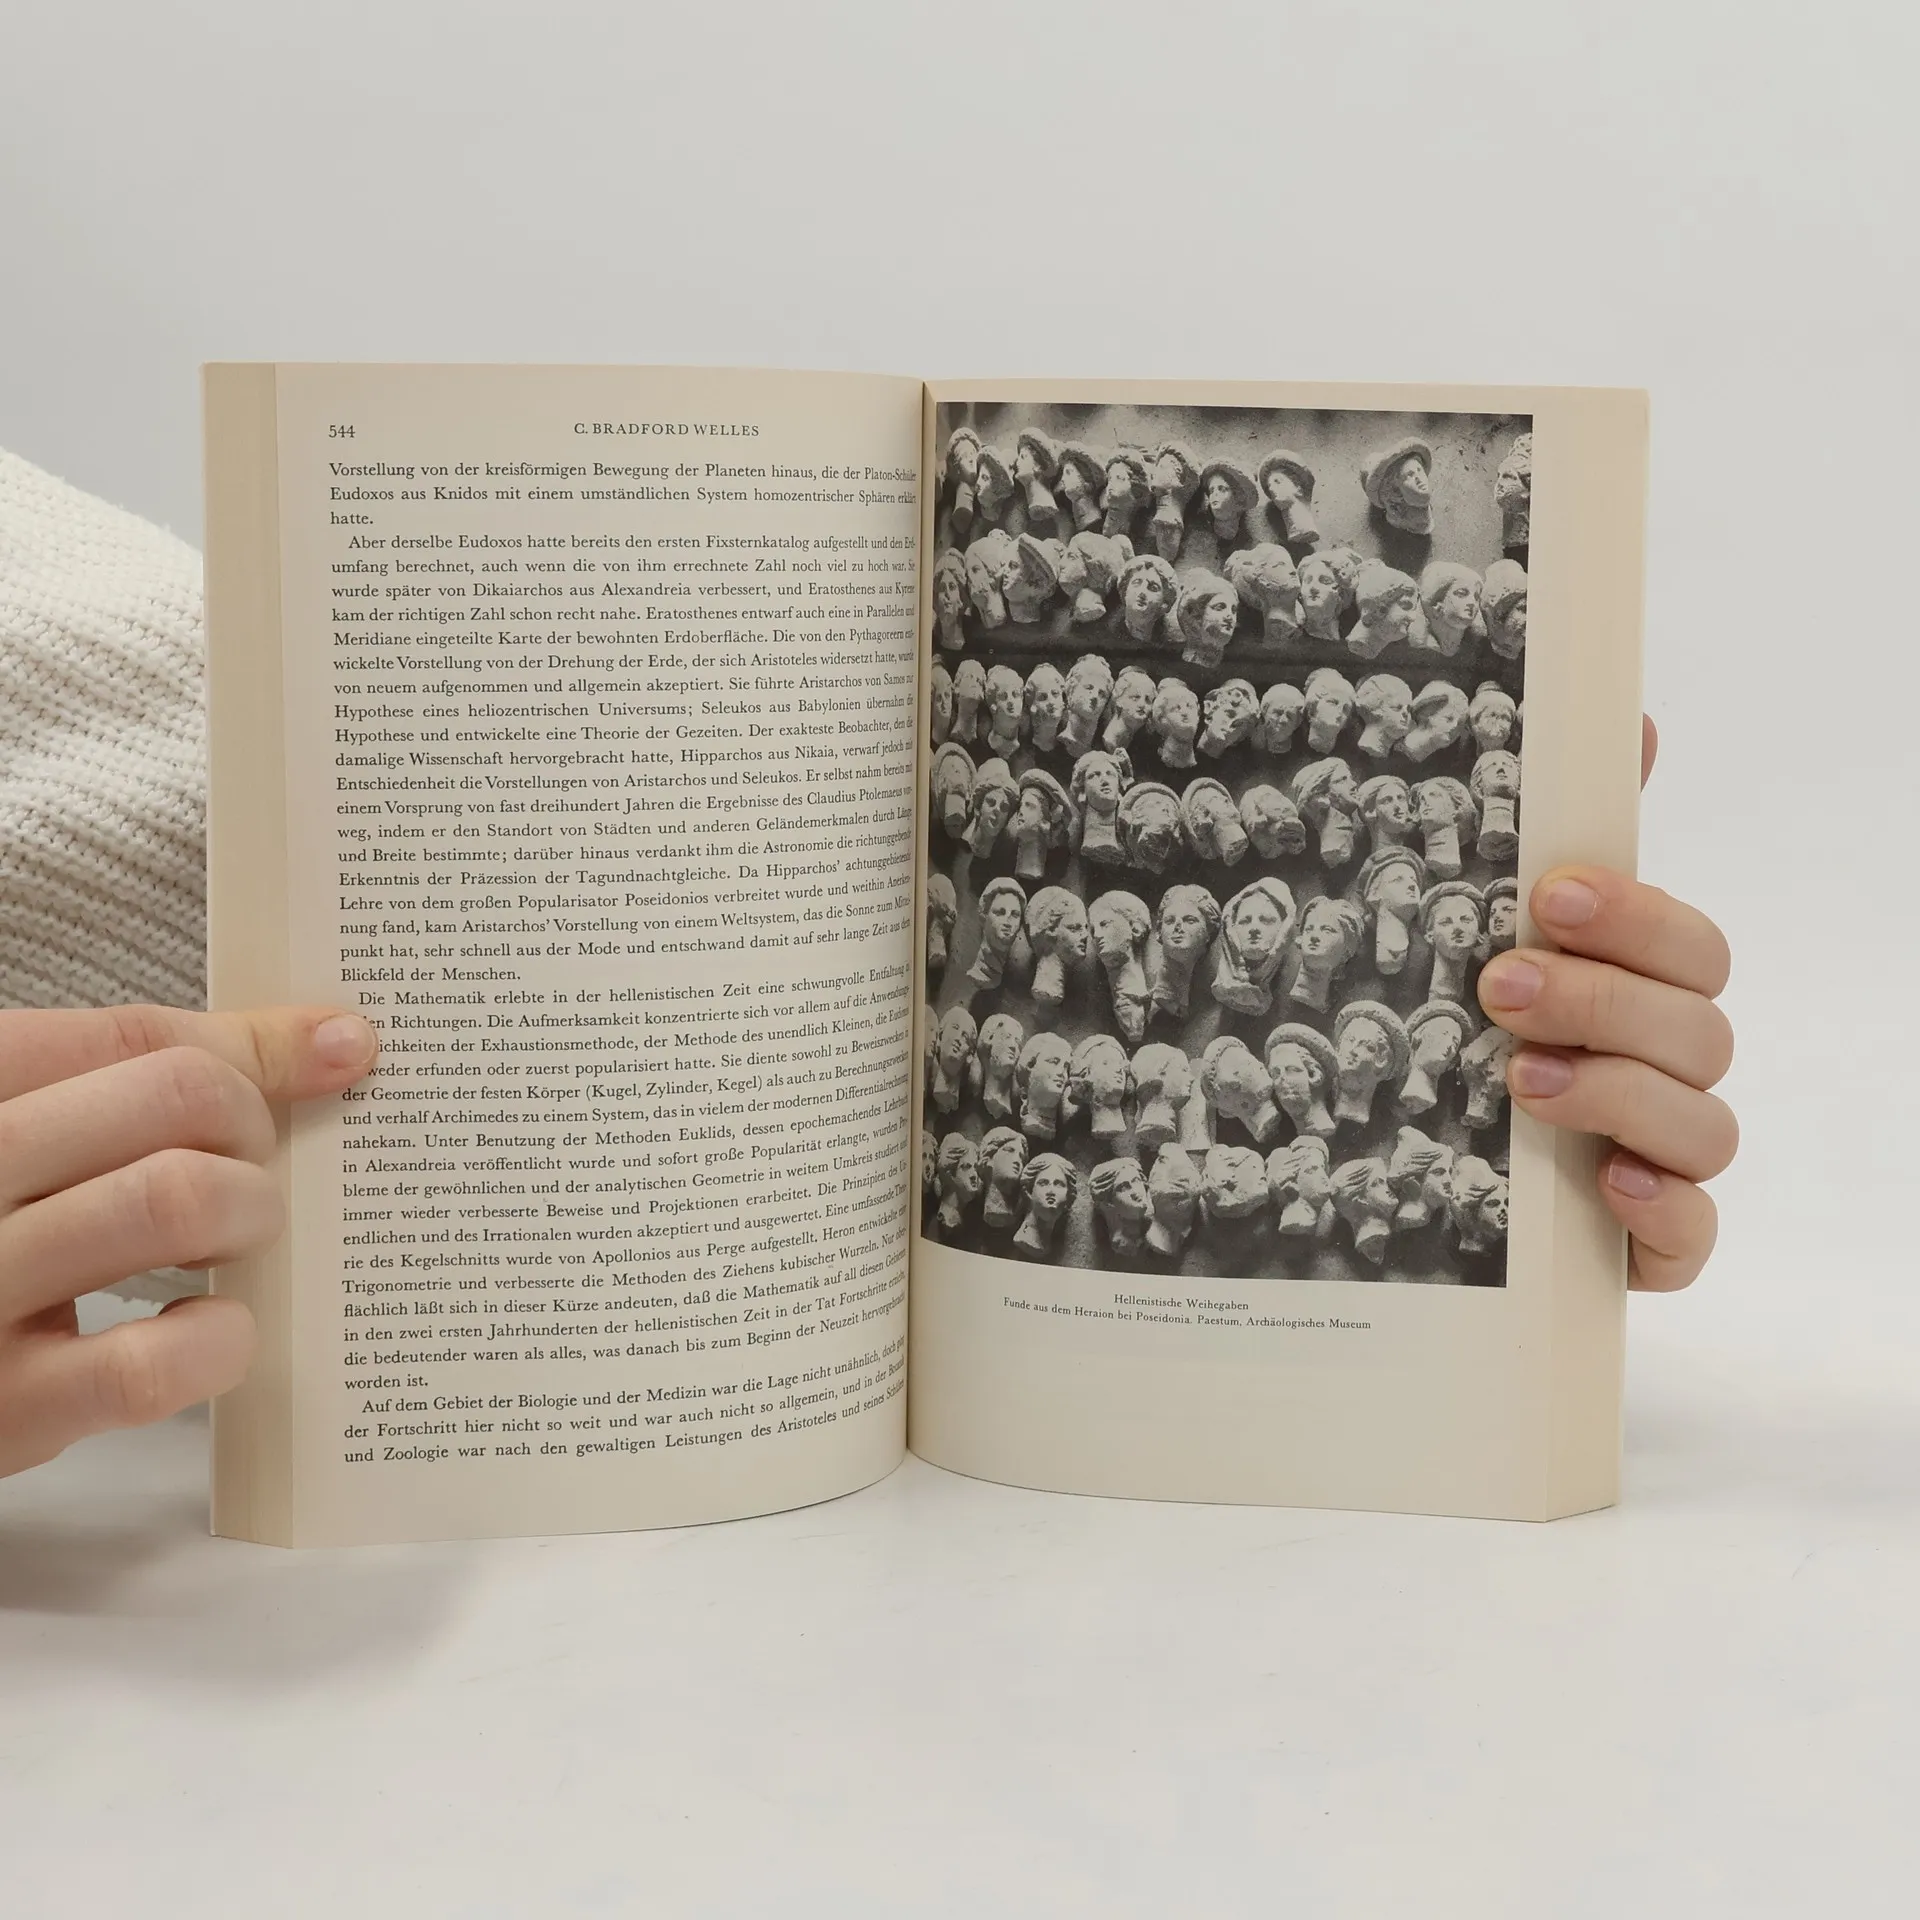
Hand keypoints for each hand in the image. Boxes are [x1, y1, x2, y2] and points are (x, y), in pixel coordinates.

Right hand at [0, 1004, 378, 1475]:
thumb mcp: (31, 1145)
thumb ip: (142, 1088)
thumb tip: (333, 1041)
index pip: (131, 1035)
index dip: (255, 1045)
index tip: (333, 1049)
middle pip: (175, 1096)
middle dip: (252, 1125)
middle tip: (252, 1166)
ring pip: (178, 1200)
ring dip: (249, 1214)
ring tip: (237, 1239)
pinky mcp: (10, 1410)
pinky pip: (154, 1362)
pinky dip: (217, 1340)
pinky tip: (206, 1333)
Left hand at [1476, 717, 1735, 1290]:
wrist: (1414, 1185)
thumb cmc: (1470, 1044)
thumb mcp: (1489, 939)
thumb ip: (1557, 839)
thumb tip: (1634, 722)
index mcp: (1644, 993)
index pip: (1690, 945)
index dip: (1633, 915)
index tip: (1546, 894)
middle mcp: (1668, 1072)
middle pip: (1698, 1027)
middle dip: (1603, 999)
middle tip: (1499, 987)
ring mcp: (1667, 1160)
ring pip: (1705, 1125)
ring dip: (1619, 1093)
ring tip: (1522, 1083)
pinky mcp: (1651, 1245)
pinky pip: (1693, 1236)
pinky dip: (1661, 1210)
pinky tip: (1604, 1183)